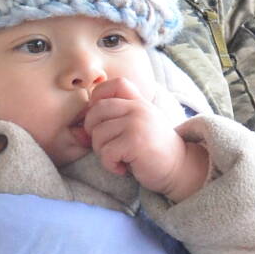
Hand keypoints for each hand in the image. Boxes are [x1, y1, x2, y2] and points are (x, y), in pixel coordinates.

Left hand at [85, 77, 207, 200]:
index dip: (97, 100)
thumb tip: (75, 130)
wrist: (179, 168)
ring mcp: (137, 122)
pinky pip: (106, 152)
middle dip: (94, 133)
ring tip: (120, 159)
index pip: (112, 85)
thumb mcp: (132, 130)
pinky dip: (110, 165)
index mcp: (138, 101)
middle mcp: (138, 107)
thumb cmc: (151, 150)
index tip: (102, 121)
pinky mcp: (136, 141)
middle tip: (108, 147)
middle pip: (96, 111)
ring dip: (103, 153)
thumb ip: (108, 124)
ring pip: (98, 135)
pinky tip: (124, 168)